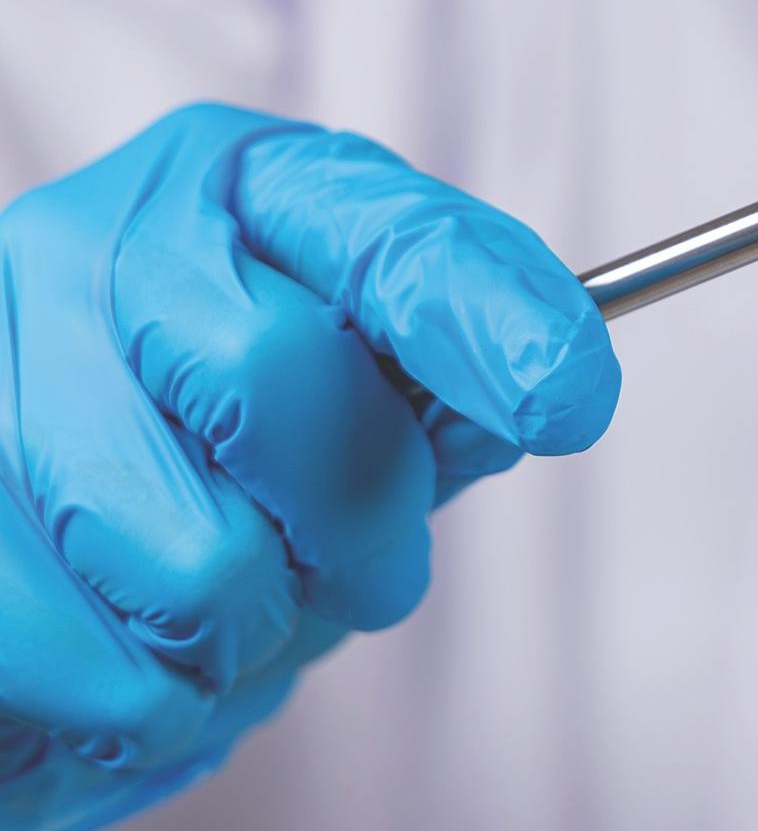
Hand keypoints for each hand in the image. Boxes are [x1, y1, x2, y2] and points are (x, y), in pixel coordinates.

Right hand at [0, 104, 618, 826]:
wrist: (60, 552)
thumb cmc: (238, 460)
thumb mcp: (366, 391)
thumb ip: (450, 380)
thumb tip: (555, 377)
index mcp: (232, 188)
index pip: (382, 234)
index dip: (481, 311)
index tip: (564, 393)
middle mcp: (89, 245)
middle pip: (274, 377)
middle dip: (361, 515)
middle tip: (366, 564)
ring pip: (196, 555)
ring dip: (257, 626)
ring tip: (237, 604)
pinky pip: (98, 664)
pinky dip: (161, 701)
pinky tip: (152, 654)